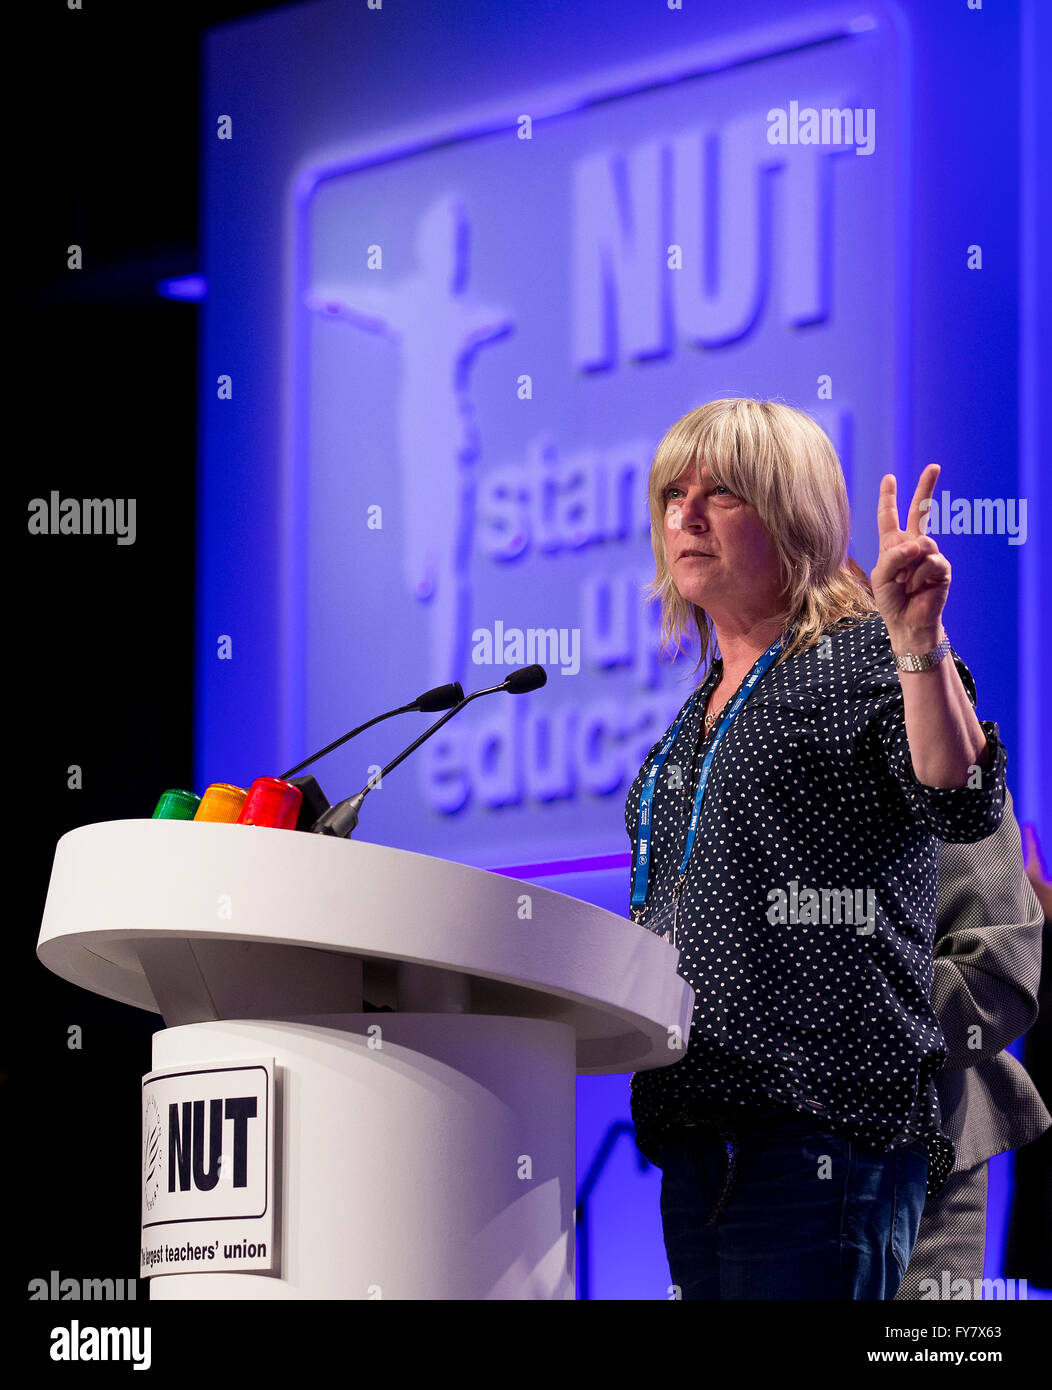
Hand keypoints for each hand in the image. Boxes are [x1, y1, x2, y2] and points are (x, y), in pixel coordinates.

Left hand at [871, 464, 949, 648]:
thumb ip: (894, 556)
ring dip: (909, 565)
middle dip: (926, 488)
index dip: (888, 498)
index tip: (890, 478)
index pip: (889, 517)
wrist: (908, 623)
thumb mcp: (881, 576)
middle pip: (919, 512)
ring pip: (922, 543)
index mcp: (893, 545)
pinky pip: (931, 561)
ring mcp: (930, 555)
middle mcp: (913, 545)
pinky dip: (919, 575)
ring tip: (905, 583)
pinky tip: (918, 587)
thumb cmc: (891, 600)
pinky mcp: (942, 568)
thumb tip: (919, 543)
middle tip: (934, 466)